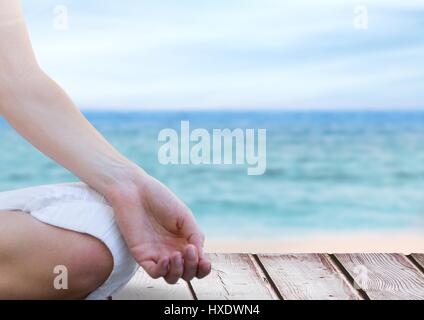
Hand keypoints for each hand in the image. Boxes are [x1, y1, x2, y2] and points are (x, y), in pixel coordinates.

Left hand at [105, 167, 210, 283]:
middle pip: (186, 273)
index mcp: (184, 241)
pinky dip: (162, 270)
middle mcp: (172, 250)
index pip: (197, 264)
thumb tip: (201, 256)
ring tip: (177, 255)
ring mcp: (157, 254)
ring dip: (178, 271)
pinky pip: (154, 272)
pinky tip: (166, 258)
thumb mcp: (184, 216)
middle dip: (192, 267)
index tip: (205, 262)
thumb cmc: (160, 199)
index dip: (203, 268)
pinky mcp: (142, 255)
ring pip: (171, 277)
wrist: (135, 191)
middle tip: (189, 250)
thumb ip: (195, 236)